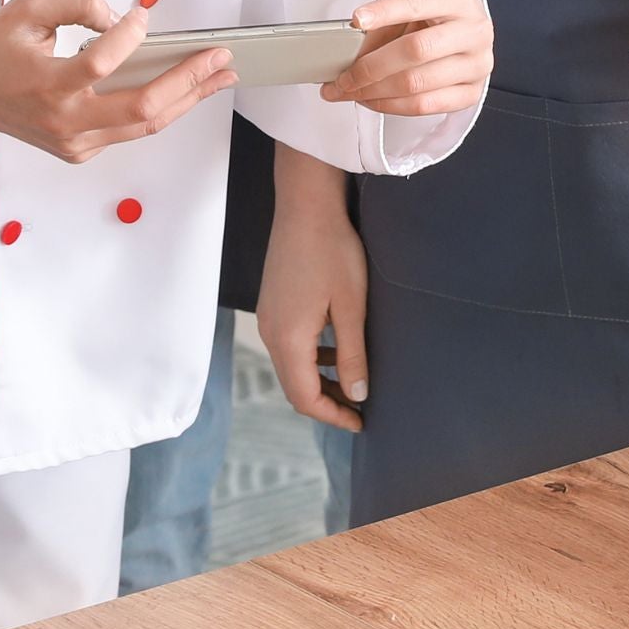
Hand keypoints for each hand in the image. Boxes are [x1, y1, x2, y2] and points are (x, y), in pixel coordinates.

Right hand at [0, 0, 232, 164]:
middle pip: (142, 109)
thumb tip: (121, 19)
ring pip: (144, 127)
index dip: (129, 35)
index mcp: (46, 84)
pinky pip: (128, 131)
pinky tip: (182, 91)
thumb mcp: (28, 7)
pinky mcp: (78, 151)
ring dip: (186, 100)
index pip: (101, 62)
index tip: (142, 16)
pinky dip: (158, 110)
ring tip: (218, 77)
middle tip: (220, 58)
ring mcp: (73, 142)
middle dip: (188, 82)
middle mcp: (63, 121)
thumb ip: (77, 3)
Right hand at [256, 164, 367, 432]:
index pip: (304, 397)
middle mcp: (270, 333)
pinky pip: (288, 345)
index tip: (360, 422)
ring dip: (319, 380)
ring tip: (353, 381)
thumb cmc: (333, 251)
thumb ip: (352, 355)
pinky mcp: (272, 304)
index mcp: (288, 339)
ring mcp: (267, 318)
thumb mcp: (351, 307)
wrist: (305, 206)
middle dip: (326, 402)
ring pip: (291, 366)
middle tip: (359, 408)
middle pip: (294, 386)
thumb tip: (357, 395)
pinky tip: (336, 348)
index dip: (332, 415)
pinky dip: (311, 358)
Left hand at [319, 0, 490, 116]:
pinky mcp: (471, 92)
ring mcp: (476, 64)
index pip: (416, 3)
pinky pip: (424, 106)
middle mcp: (473, 31)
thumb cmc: (433, 13)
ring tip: (349, 91)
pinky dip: (390, 105)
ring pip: (416, 84)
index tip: (356, 20)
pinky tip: (370, 100)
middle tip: (341, 77)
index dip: (385, 11)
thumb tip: (347, 53)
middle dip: (370, 67)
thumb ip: (384, 22)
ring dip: (373, 91)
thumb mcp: (410, 4)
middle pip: (415, 50)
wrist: (466, 27)